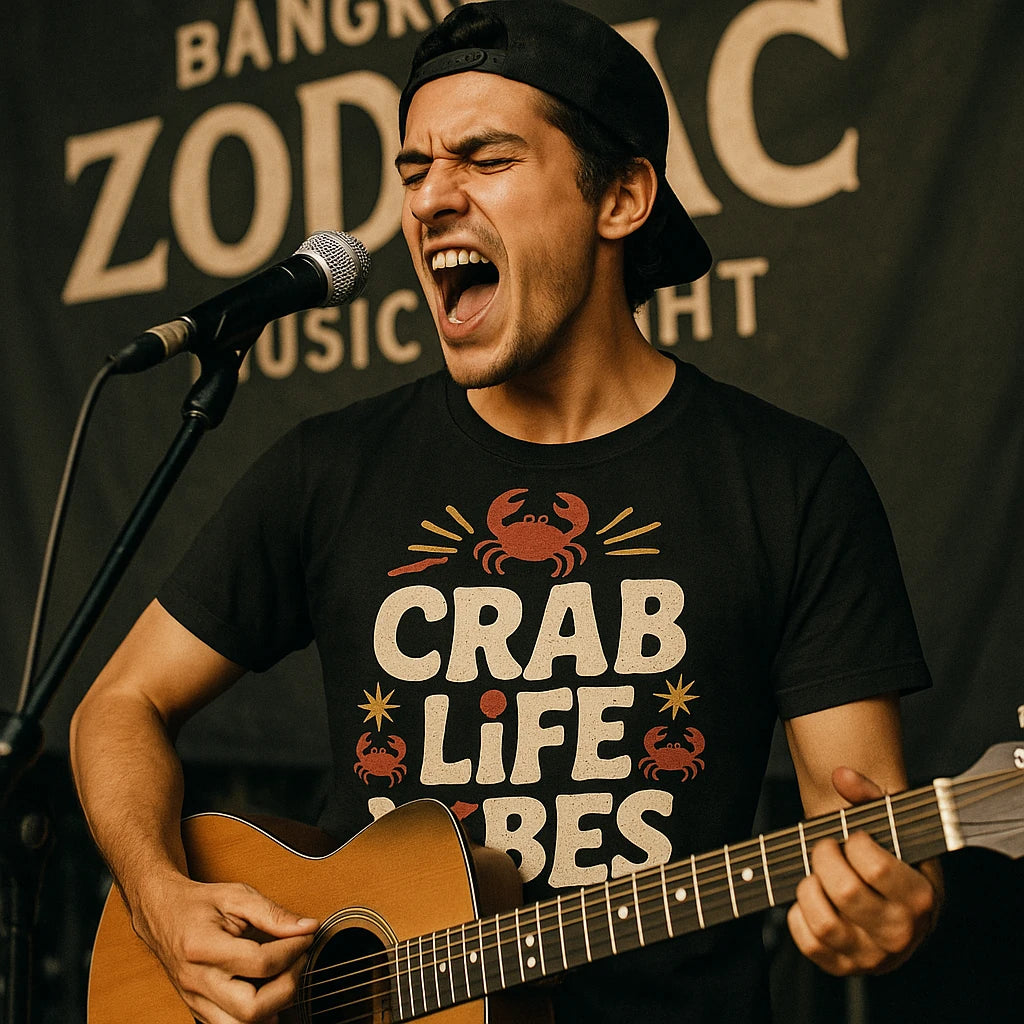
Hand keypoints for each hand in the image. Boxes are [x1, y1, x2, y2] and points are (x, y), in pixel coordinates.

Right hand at [133, 873, 318, 1023]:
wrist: (162, 915)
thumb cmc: (198, 904)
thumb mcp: (237, 896)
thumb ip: (273, 913)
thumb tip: (307, 927)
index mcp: (203, 947)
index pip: (259, 963)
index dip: (292, 950)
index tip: (305, 936)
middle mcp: (197, 981)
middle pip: (251, 1009)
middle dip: (287, 986)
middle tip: (298, 961)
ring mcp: (195, 1000)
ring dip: (273, 1008)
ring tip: (284, 977)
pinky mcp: (198, 1010)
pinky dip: (256, 1016)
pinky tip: (268, 991)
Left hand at [787, 767, 941, 975]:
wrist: (888, 898)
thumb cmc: (889, 855)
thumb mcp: (890, 823)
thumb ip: (867, 794)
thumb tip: (841, 775)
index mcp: (921, 897)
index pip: (876, 868)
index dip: (854, 843)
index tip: (854, 837)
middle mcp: (901, 933)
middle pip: (846, 892)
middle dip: (825, 857)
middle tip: (826, 847)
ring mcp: (872, 955)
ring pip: (825, 922)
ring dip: (809, 887)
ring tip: (817, 874)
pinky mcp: (844, 967)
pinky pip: (808, 944)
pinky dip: (798, 916)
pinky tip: (811, 898)